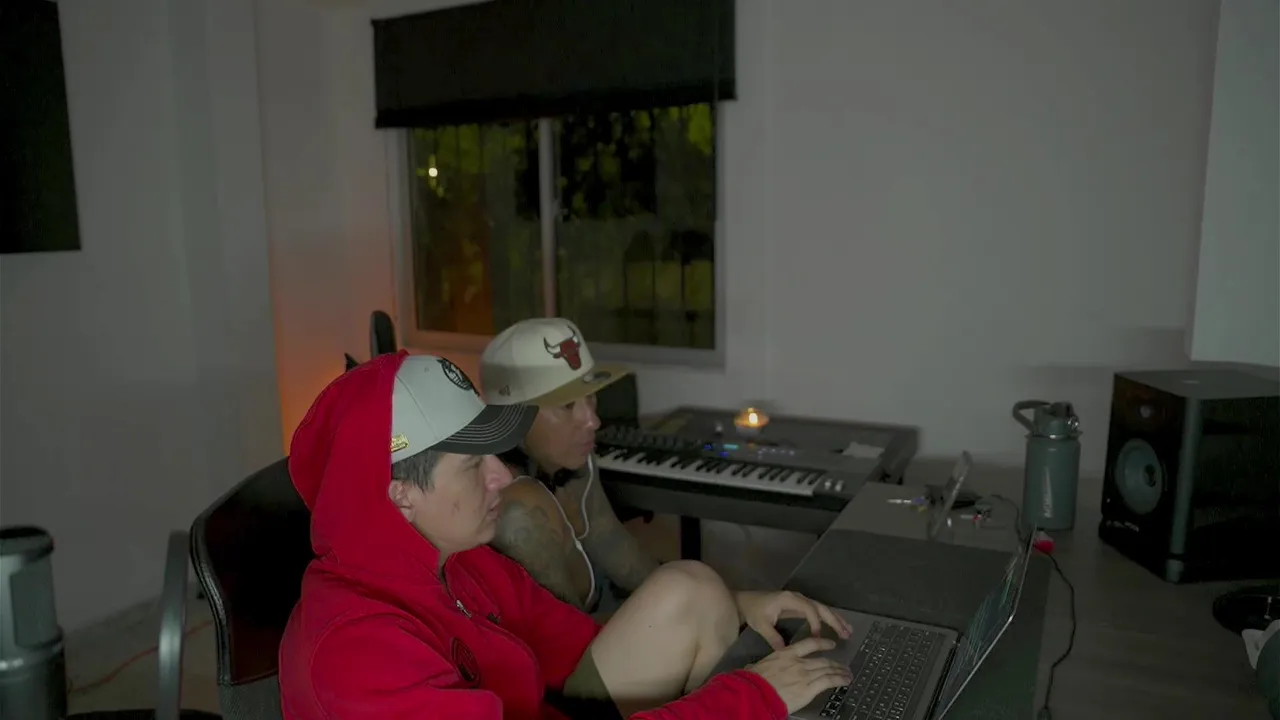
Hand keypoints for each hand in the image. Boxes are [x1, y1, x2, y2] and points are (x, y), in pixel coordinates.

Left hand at [735, 590, 853, 650]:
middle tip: (846, 634)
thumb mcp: (761, 625)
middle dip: (834, 620)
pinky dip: (829, 619)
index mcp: (789, 600)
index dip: (815, 623)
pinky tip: (838, 627)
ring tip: (848, 631)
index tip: (818, 637)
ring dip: (835, 619)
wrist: (746, 602)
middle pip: (820, 607)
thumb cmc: (754, 611)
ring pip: (822, 609)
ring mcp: (800, 600)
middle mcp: (798, 597)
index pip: (808, 610)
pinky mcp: (800, 605)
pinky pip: (818, 611)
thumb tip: (785, 652)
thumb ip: (772, 637)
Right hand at [746, 636, 852, 712]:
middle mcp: (799, 662)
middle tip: (843, 665)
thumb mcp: (756, 667)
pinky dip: (839, 680)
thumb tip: (751, 668)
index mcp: (786, 654)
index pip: (809, 644)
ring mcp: (805, 675)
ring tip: (847, 674)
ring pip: (828, 670)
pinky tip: (845, 680)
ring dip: (840, 672)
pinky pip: (829, 681)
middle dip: (834, 663)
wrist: (756, 693)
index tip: (831, 645)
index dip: (822, 643)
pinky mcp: (810, 688)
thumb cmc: (753, 681)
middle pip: (822, 660)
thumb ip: (762, 666)